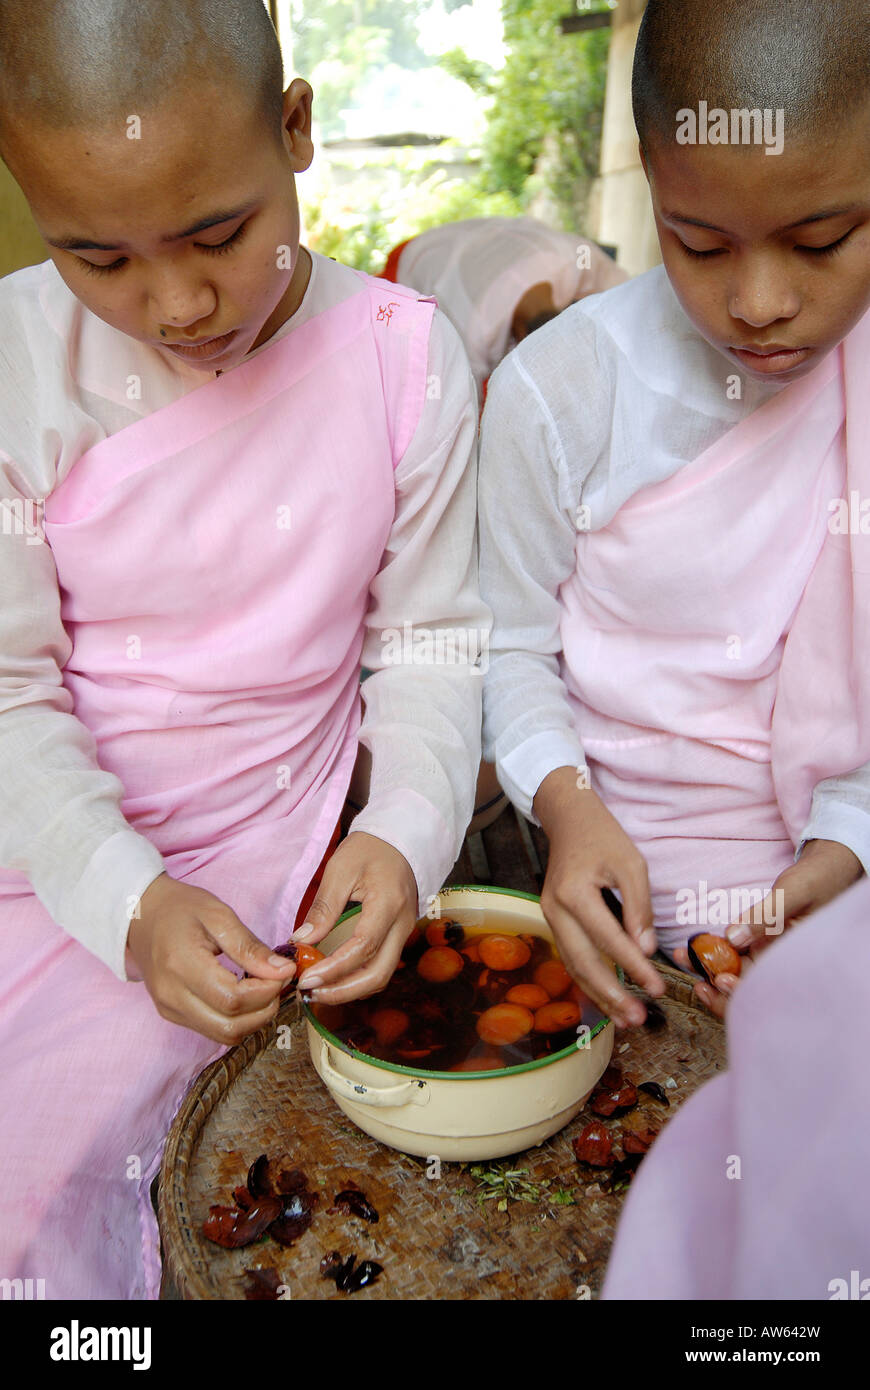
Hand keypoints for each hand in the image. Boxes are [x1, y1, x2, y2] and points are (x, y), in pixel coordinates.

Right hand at [127, 873, 296, 1043]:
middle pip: (229, 1026)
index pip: (232, 999)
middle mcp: (171, 995)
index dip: (266, 991)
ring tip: (263, 988)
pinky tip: (244, 995)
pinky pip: (212, 1030)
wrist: (141, 914)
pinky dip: (237, 1019)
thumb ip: (249, 946)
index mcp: (181, 965)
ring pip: (223, 1035)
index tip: (283, 971)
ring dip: (253, 1019)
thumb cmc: (180, 908)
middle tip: (277, 981)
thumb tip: (282, 971)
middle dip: (264, 1009)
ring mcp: (169, 1008)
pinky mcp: (171, 1014)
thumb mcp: (218, 915)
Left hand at [287, 831, 417, 1003]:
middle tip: (311, 992)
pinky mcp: (398, 936)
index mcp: (389, 903)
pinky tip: (336, 979)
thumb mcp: (341, 869)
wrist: (399, 840)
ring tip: (319, 990)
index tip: (307, 978)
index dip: (334, 968)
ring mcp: (404, 932)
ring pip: (382, 976)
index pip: (363, 947)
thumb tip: (302, 940)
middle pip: (378, 974)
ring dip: (351, 989)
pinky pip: (381, 966)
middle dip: (343, 991)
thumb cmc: (370, 848)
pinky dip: (359, 979)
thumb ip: (323, 907)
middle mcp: (402, 924)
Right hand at [534, 767, 663, 1027]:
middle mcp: (554, 909)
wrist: (569, 820)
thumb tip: (645, 950)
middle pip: (582, 962)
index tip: (658, 988)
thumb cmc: (604, 838)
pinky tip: (607, 999)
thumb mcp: (631, 863)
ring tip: (624, 1018)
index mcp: (573, 892)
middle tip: (637, 1018)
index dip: (633, 966)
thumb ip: (639, 907)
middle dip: (611, 994)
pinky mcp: (554, 921)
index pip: (608, 939)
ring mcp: (549, 916)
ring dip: (599, 995)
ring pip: (572, 965)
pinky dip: (588, 981)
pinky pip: (570, 957)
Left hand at [674, 838, 863, 1019]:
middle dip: (717, 987)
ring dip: (707, 970)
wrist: (825, 870)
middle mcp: (778, 960)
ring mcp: (766, 953)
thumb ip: (766, 915)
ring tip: (683, 957)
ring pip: (734, 972)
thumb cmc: (817, 880)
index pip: (766, 988)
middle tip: (694, 976)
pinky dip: (711, 955)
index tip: (721, 980)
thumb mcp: (793, 894)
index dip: (742, 993)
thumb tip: (733, 937)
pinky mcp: (756, 943)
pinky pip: (732, 956)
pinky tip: (692, 952)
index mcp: (794, 958)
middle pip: (746, 987)